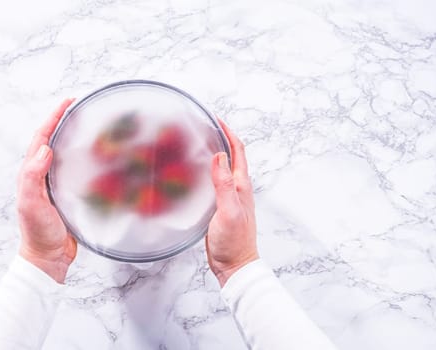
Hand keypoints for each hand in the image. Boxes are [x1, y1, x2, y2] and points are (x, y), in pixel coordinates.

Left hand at [17, 98, 76, 282]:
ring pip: (62, 153)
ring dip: (71, 136)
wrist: (49, 257)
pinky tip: (93, 155)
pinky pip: (73, 168)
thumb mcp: (31, 204)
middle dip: (62, 121)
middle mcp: (42, 175)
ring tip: (87, 123)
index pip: (41, 138)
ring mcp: (54, 184)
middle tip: (79, 106)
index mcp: (31, 174)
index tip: (67, 103)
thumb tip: (44, 149)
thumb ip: (33, 177)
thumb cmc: (38, 232)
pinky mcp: (67, 194)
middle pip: (51, 140)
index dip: (53, 119)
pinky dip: (80, 156)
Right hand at [206, 120, 258, 286]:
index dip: (228, 133)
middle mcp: (237, 189)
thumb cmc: (234, 242)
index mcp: (241, 186)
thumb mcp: (228, 212)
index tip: (216, 119)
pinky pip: (213, 183)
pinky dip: (206, 172)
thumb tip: (220, 156)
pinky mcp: (219, 208)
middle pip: (230, 157)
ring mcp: (228, 198)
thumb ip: (224, 185)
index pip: (237, 152)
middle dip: (220, 138)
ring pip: (221, 169)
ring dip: (213, 154)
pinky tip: (194, 174)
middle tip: (203, 126)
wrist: (234, 266)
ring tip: (196, 144)